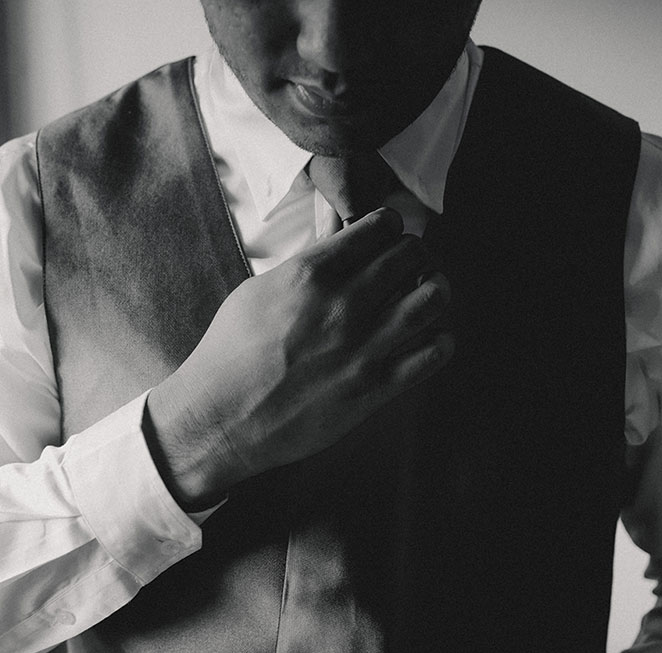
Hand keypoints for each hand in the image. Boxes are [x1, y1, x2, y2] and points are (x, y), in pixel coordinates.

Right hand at [145, 207, 452, 508]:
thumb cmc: (232, 353)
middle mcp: (343, 306)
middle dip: (414, 253)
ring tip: (422, 295)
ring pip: (433, 297)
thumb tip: (340, 236)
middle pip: (412, 254)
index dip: (389, 226)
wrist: (222, 418)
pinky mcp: (375, 388)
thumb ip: (306, 263)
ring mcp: (363, 348)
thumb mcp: (259, 290)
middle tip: (406, 265)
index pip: (381, 226)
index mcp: (311, 274)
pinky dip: (439, 340)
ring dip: (434, 289)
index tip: (385, 238)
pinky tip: (425, 339)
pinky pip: (434, 353)